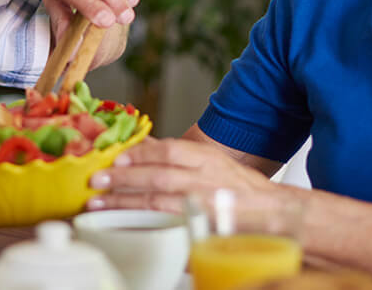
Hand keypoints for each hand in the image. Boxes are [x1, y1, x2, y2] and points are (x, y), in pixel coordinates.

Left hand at [86, 137, 275, 212]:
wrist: (274, 212)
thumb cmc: (238, 186)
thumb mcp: (210, 161)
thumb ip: (179, 154)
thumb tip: (145, 144)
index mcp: (207, 159)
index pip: (171, 150)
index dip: (142, 152)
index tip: (117, 155)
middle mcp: (206, 180)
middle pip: (159, 176)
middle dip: (124, 177)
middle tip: (97, 178)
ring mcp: (204, 206)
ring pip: (159, 202)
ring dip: (126, 203)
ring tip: (100, 203)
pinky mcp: (203, 228)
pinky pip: (168, 226)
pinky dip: (144, 224)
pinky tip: (125, 224)